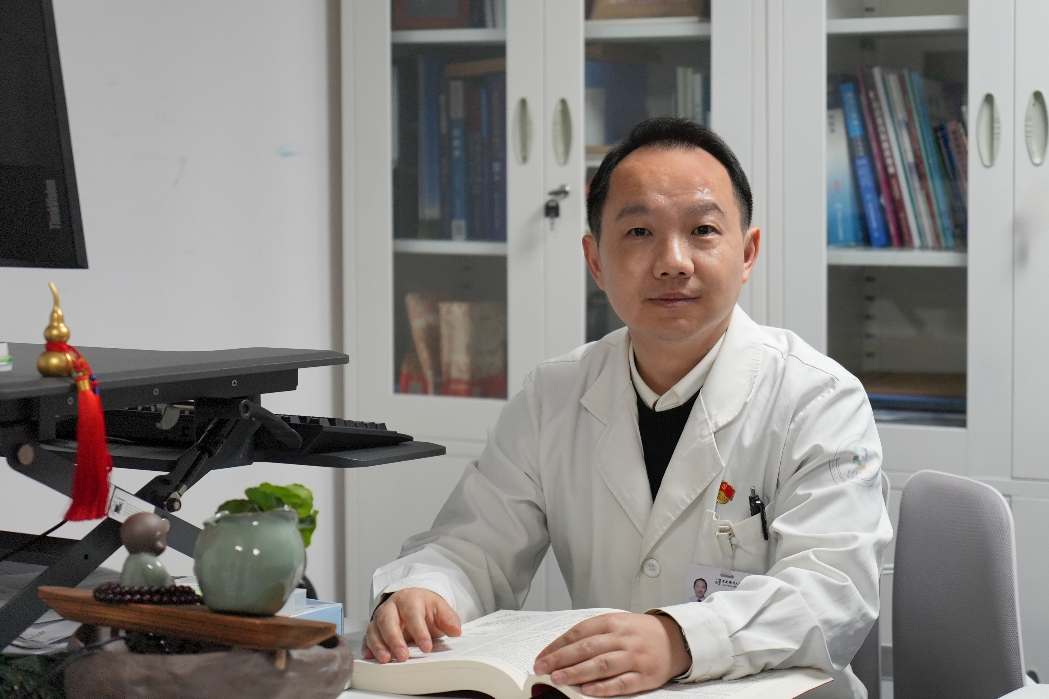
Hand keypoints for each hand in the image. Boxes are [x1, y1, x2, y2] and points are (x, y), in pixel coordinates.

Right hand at [363, 588, 461, 662]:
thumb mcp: (441, 609)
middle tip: (403, 656)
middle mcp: (391, 606)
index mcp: (410, 599)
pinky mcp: (373, 628)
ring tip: (386, 660)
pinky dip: (367, 647)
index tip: (427, 647)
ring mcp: (380, 617)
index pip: (413, 614)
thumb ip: (448, 619)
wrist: (413, 601)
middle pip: (388, 620)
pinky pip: (367, 637)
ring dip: (379, 645)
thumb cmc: (426, 608)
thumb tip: (456, 630)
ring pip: (374, 629)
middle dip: (395, 639)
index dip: (419, 631)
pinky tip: (370, 657)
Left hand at [533, 612, 690, 695]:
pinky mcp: (645, 675)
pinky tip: (588, 690)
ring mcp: (634, 657)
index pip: (578, 632)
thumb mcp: (615, 624)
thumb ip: (591, 635)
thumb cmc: (638, 633)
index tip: (541, 657)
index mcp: (612, 622)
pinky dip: (604, 687)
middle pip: (587, 648)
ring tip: (558, 679)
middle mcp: (622, 638)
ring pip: (602, 664)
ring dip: (577, 672)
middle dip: (561, 659)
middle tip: (542, 669)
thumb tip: (560, 651)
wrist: (675, 638)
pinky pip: (622, 683)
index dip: (557, 645)